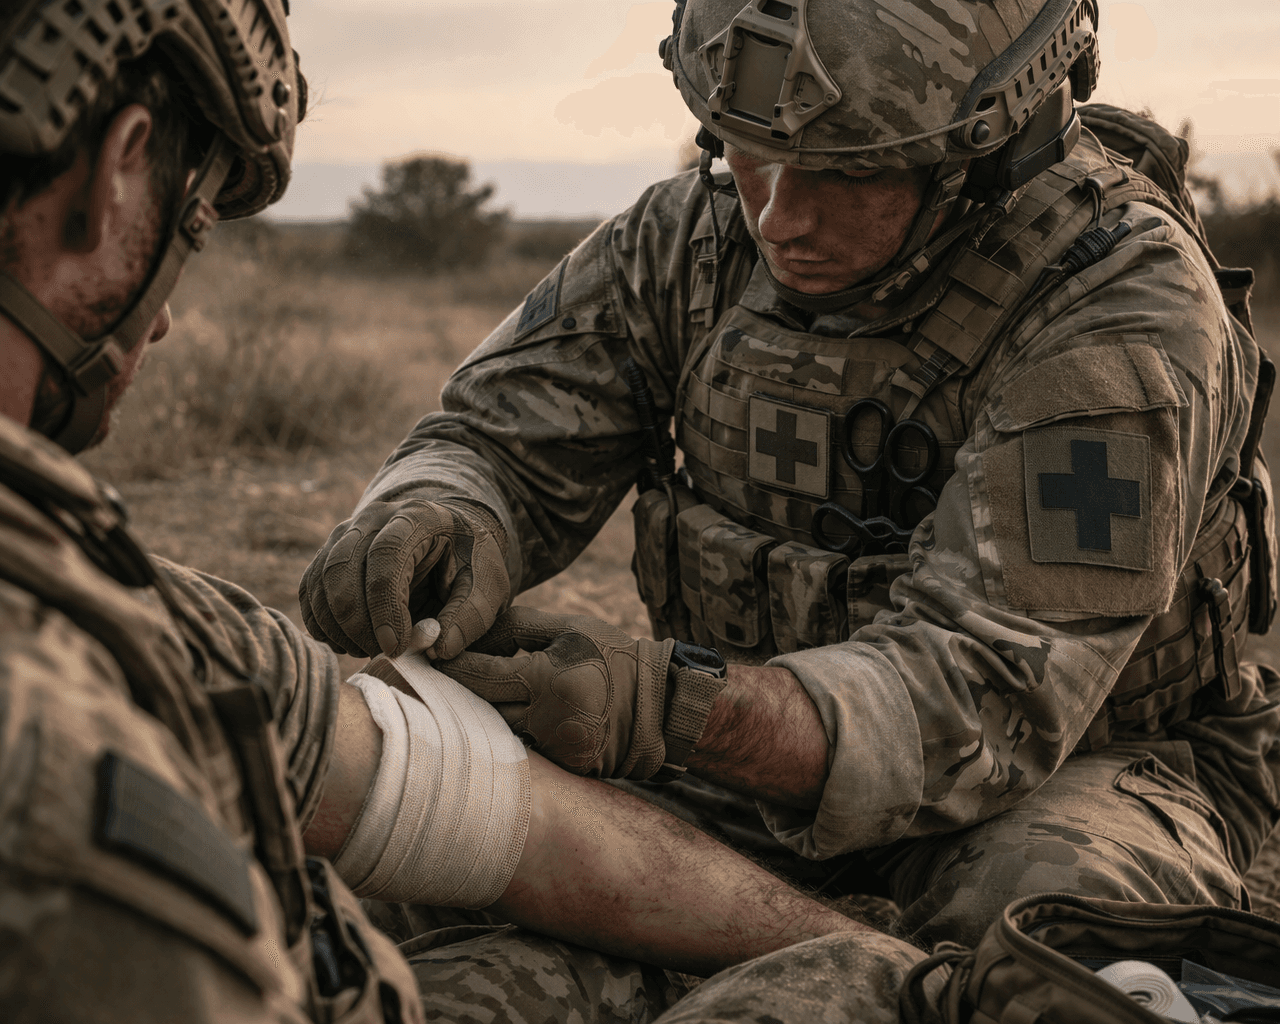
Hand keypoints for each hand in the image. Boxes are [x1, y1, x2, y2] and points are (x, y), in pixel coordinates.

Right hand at [299, 498, 508, 658]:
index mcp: (417, 516)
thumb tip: (437, 650)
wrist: (450, 541)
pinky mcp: (329, 553)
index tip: (396, 648)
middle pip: (342, 567)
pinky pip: (309, 590)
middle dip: (357, 622)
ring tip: (369, 649)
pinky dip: (322, 623)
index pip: (386, 556)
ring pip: (321, 580)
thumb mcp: (489, 586)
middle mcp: (374, 517)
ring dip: (338, 626)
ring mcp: (346, 532)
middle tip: (382, 653)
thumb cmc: (470, 564)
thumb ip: (470, 617)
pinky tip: (348, 642)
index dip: (385, 607)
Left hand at [438, 607, 676, 779]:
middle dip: (449, 693)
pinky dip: (499, 735)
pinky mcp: (559, 768)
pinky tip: (481, 722)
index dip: (448, 665)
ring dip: (470, 716)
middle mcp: (547, 721)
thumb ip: (516, 626)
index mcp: (548, 680)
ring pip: (492, 733)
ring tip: (444, 698)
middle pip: (477, 709)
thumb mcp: (570, 628)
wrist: (660, 708)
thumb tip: (466, 632)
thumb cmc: (613, 657)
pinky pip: (517, 749)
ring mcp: (553, 751)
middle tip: (419, 676)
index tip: (424, 654)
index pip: (478, 675)